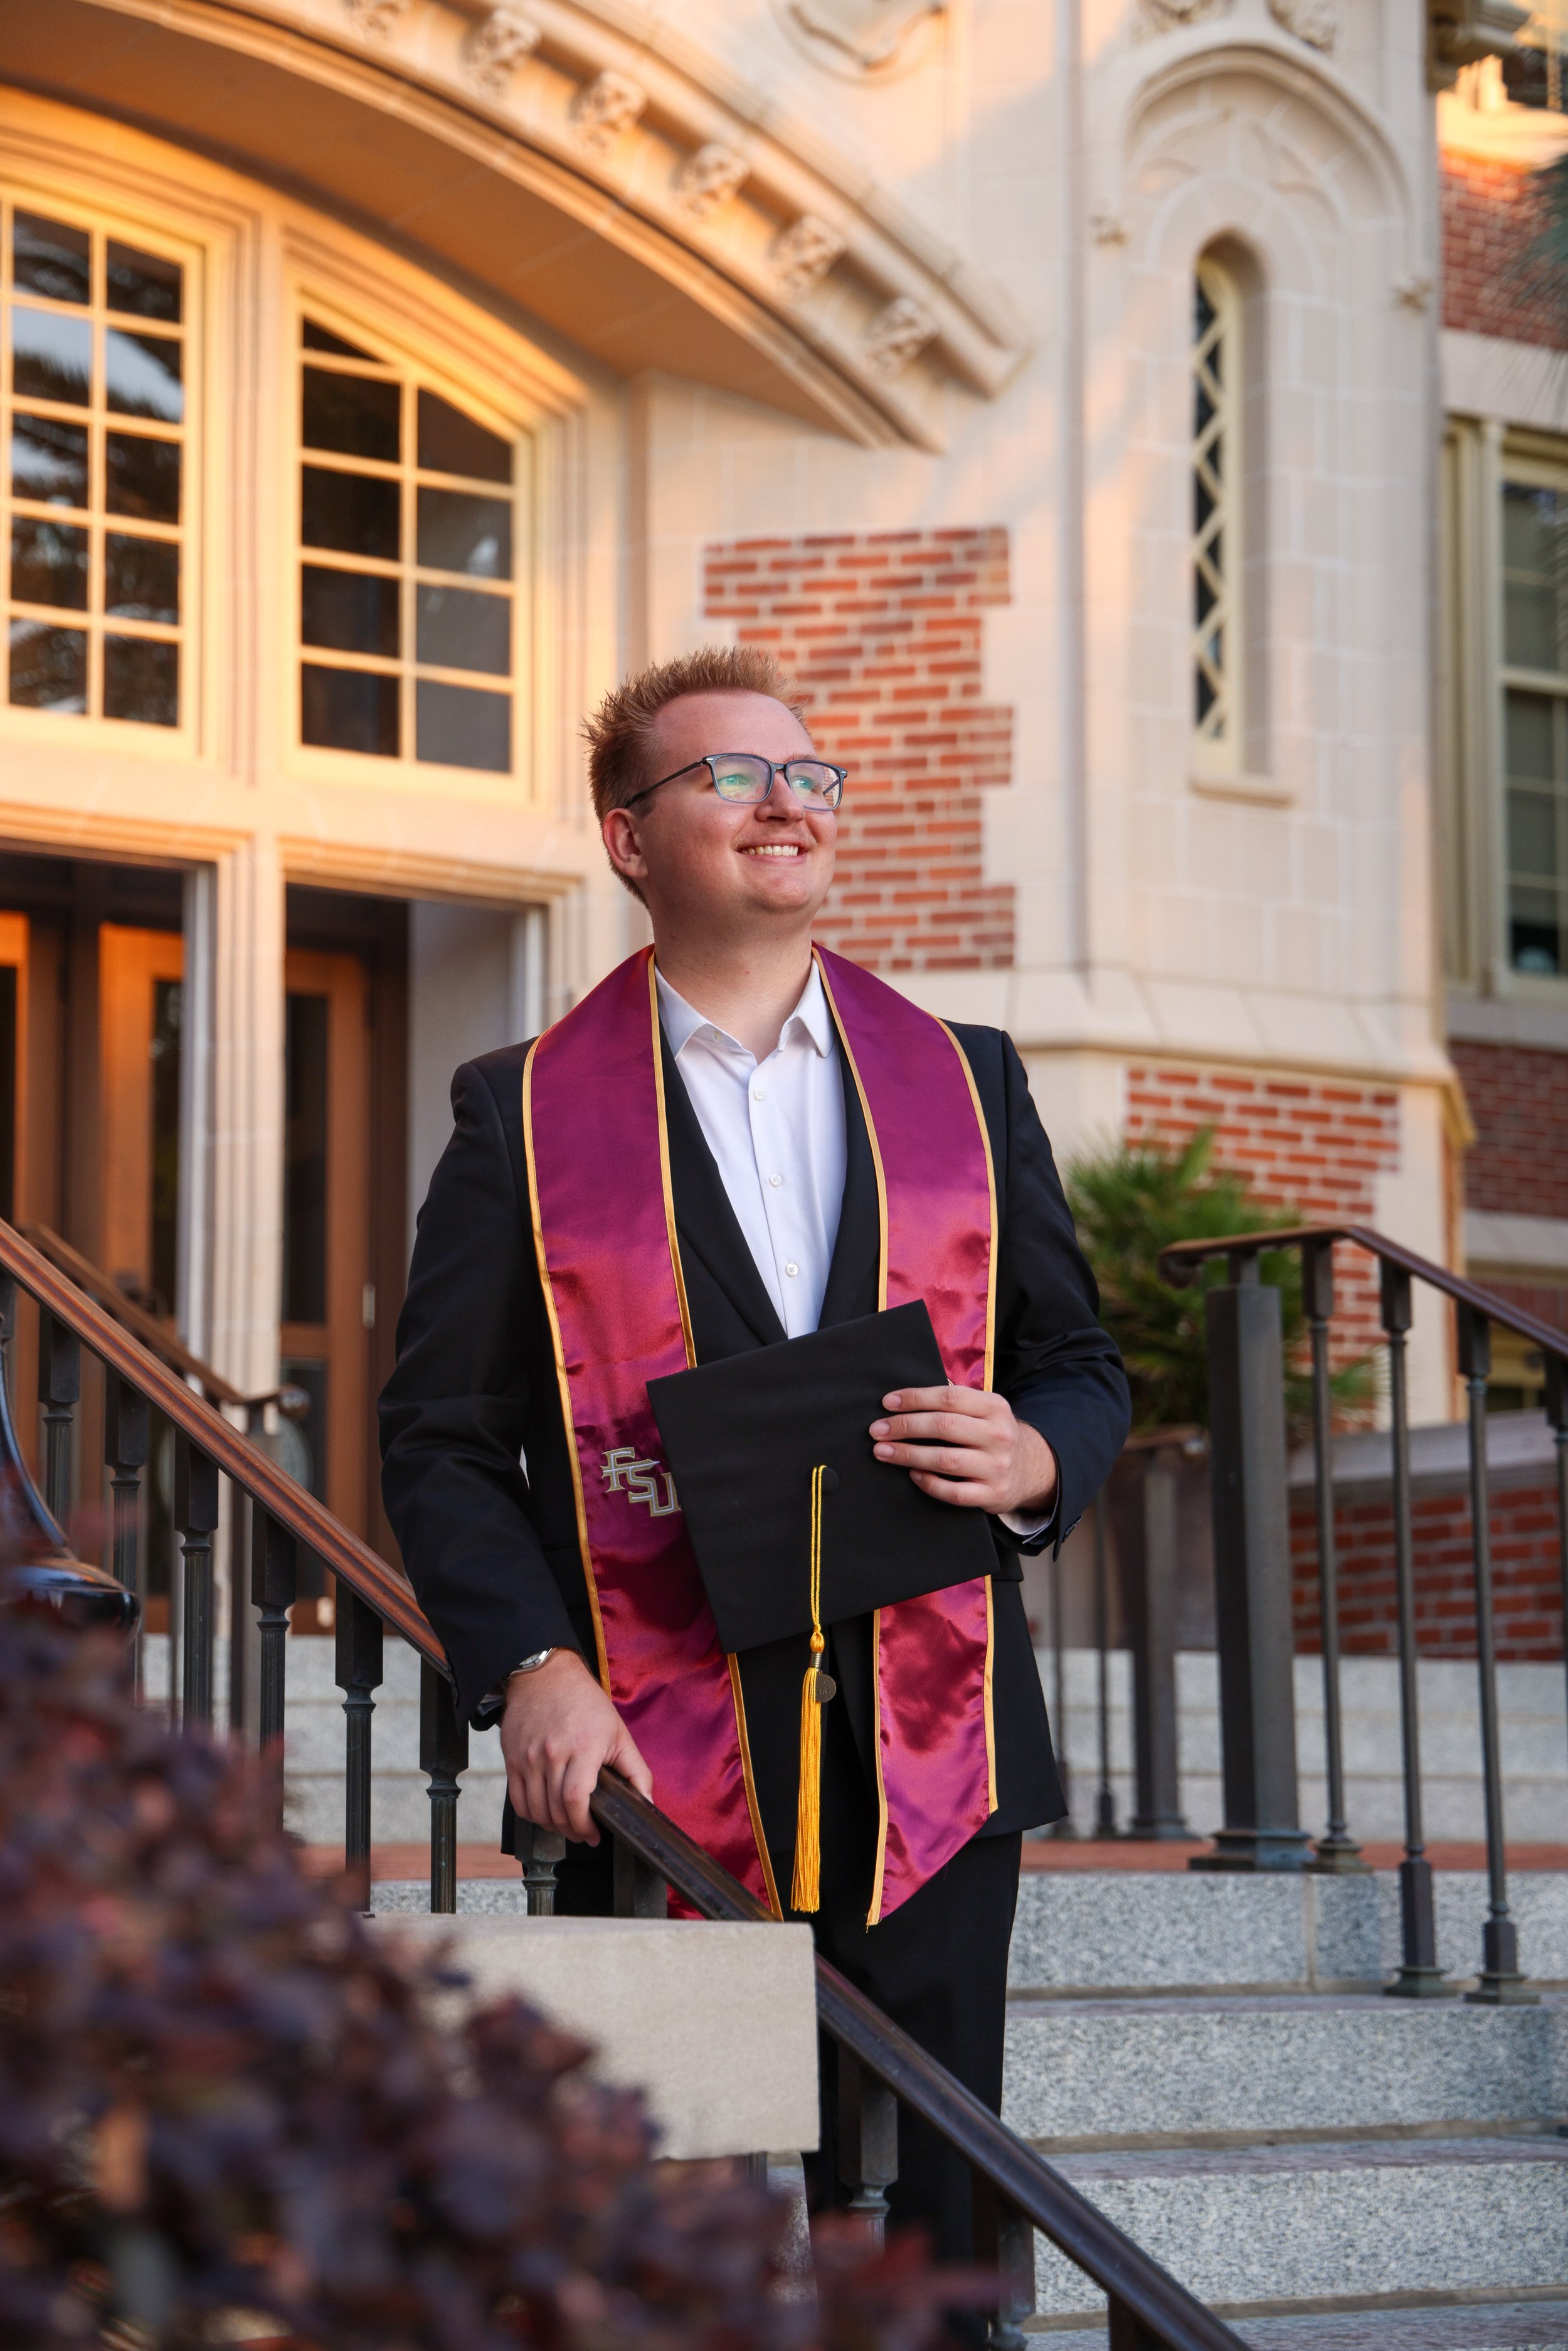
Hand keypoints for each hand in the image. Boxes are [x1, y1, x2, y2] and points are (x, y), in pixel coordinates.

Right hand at [499, 1649, 651, 1842]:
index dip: (584, 1824)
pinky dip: (532, 1814)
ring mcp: (529, 1758)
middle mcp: (552, 1754)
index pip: (577, 1799)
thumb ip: (636, 1771)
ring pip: (536, 1810)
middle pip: (556, 1810)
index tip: (593, 1833)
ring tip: (566, 1825)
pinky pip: (518, 1801)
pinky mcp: (513, 1760)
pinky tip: (546, 1813)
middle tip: (583, 1833)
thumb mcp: (619, 1732)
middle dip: (572, 1830)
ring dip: (552, 1826)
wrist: (545, 1675)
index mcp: (583, 1747)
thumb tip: (647, 1804)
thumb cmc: (585, 1703)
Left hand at [869, 1385, 1057, 1517]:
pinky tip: (912, 1474)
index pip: (949, 1398)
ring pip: (945, 1460)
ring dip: (908, 1455)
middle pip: (943, 1426)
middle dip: (905, 1427)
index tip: (887, 1403)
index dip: (915, 1398)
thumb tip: (911, 1388)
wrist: (1030, 1469)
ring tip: (883, 1452)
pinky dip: (929, 1483)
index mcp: (995, 1406)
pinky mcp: (992, 1494)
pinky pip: (953, 1492)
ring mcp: (997, 1467)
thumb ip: (956, 1399)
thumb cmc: (991, 1434)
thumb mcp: (984, 1410)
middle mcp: (999, 1435)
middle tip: (877, 1430)